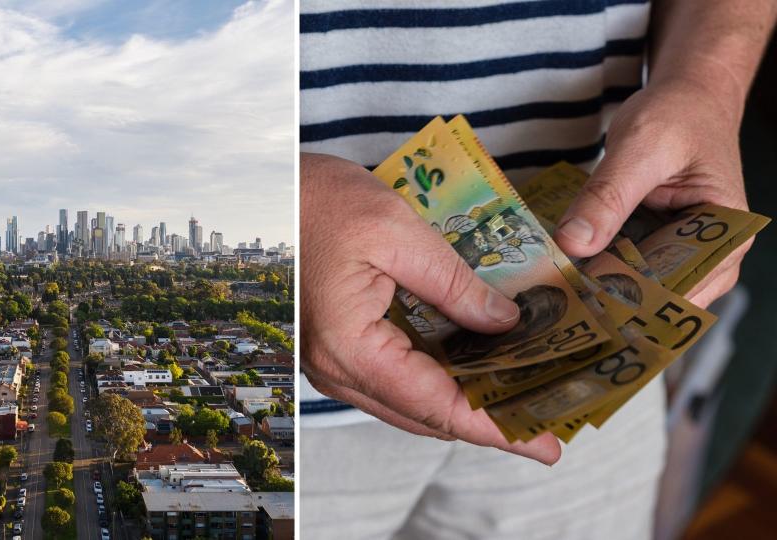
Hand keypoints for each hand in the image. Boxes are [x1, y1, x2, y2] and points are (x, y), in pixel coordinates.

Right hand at [300, 152, 561, 464]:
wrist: (268, 191)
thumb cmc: (320, 201)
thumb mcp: (397, 230)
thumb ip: (453, 282)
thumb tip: (503, 323)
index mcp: (350, 346)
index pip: (435, 404)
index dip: (494, 429)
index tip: (545, 446)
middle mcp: (337, 369)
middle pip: (425, 415)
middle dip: (487, 422)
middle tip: (546, 422)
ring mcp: (333, 362)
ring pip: (409, 402)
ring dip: (463, 402)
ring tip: (518, 396)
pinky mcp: (338, 347)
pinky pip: (394, 378)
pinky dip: (438, 378)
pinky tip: (474, 365)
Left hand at [554, 78, 750, 307]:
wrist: (684, 97)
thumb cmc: (679, 115)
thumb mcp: (639, 148)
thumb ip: (607, 196)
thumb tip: (573, 242)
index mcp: (728, 232)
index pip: (682, 285)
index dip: (635, 302)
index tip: (587, 309)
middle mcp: (712, 252)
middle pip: (660, 295)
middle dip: (612, 301)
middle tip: (560, 307)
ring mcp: (682, 252)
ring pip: (641, 286)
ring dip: (601, 288)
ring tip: (556, 295)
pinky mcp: (655, 245)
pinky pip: (627, 266)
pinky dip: (599, 268)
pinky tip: (564, 271)